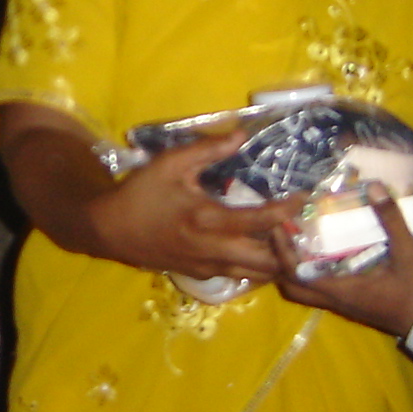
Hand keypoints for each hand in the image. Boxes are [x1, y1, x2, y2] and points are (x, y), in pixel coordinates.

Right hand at [83, 130, 295, 280]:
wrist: (109, 230)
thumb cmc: (141, 193)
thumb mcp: (171, 163)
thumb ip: (208, 149)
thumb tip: (241, 135)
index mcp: (208, 220)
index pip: (261, 221)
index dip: (288, 211)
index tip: (303, 198)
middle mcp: (213, 250)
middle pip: (268, 261)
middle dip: (287, 247)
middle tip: (295, 226)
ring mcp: (207, 267)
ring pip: (255, 275)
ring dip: (272, 259)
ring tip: (280, 237)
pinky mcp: (200, 275)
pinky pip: (238, 276)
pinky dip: (253, 265)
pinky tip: (254, 246)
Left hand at [270, 194, 412, 338]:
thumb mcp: (407, 250)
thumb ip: (390, 218)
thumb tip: (372, 186)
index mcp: (342, 289)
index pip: (297, 274)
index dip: (283, 251)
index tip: (278, 225)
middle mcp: (337, 300)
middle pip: (293, 287)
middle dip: (282, 261)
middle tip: (284, 232)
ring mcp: (345, 304)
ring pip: (307, 290)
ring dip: (296, 267)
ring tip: (300, 237)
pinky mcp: (354, 303)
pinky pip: (322, 289)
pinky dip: (313, 271)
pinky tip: (325, 250)